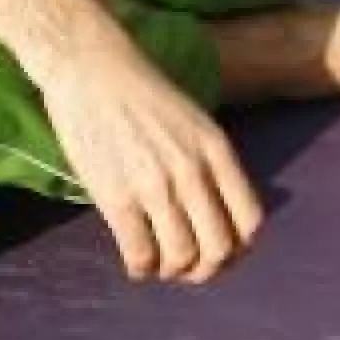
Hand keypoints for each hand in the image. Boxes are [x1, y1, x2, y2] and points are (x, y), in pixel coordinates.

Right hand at [40, 39, 263, 282]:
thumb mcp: (194, 120)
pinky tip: (135, 262)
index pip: (249, 220)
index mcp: (216, 150)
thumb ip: (210, 163)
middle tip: (188, 268)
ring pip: (181, 257)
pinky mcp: (116, 197)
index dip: (239, 248)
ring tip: (159, 264)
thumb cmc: (141, 91)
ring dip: (172, 271)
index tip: (221, 252)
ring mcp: (154, 186)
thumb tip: (217, 214)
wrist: (91, 68)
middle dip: (206, 269)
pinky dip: (141, 268)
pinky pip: (140, 254)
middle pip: (219, 249)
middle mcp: (192, 171)